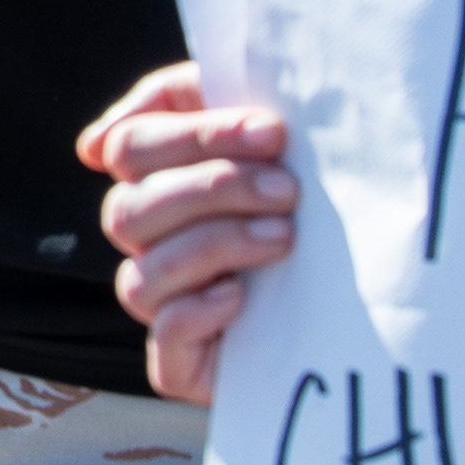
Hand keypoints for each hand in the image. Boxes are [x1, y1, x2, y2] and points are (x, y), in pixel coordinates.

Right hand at [79, 63, 296, 404]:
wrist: (370, 301)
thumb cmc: (314, 204)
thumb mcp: (268, 140)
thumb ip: (199, 100)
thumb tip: (94, 147)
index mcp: (154, 180)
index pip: (130, 147)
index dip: (195, 136)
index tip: (272, 132)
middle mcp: (147, 241)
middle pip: (128, 209)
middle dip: (212, 190)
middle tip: (288, 189)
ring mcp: (162, 302)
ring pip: (141, 275)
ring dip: (214, 246)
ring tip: (284, 236)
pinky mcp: (184, 364)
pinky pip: (163, 341)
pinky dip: (197, 313)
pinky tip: (243, 295)